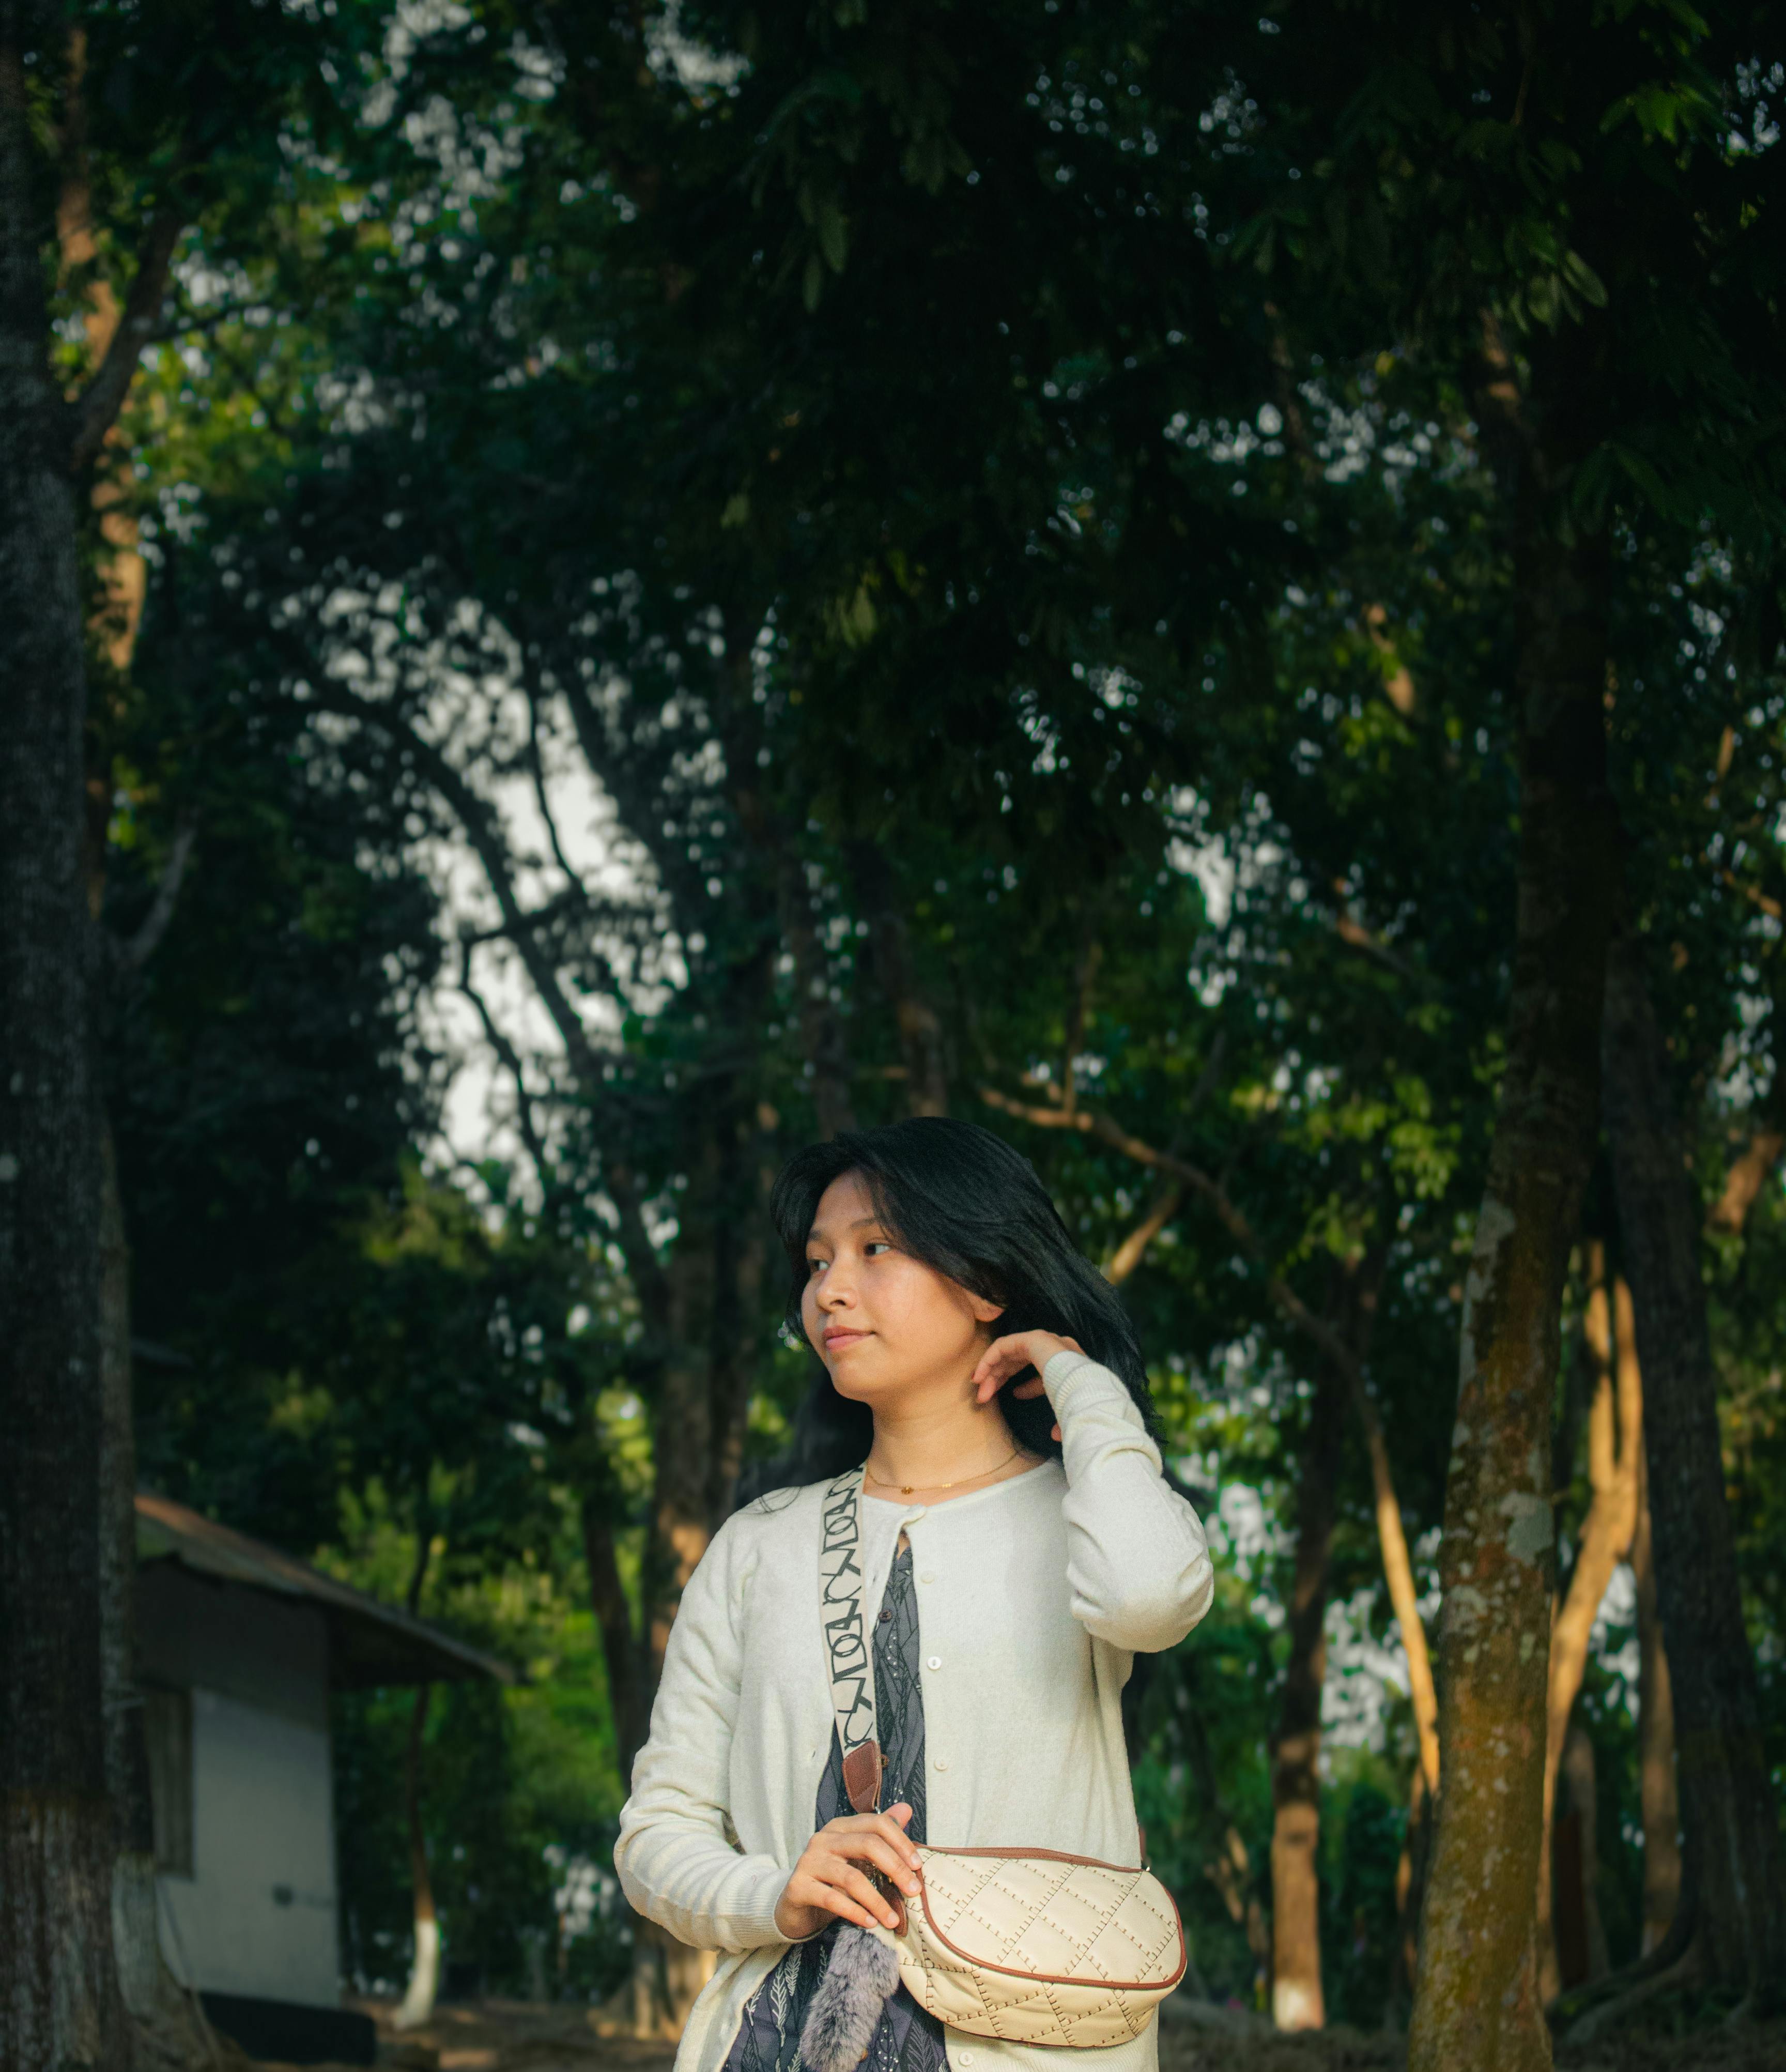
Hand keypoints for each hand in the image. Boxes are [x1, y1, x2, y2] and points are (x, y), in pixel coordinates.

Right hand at [774, 1804, 922, 1940]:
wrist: (795, 1906)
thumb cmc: (832, 1880)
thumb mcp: (856, 1857)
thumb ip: (880, 1834)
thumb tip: (907, 1809)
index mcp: (840, 1827)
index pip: (876, 1823)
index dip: (901, 1842)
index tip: (918, 1866)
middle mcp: (823, 1838)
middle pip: (867, 1844)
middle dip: (895, 1868)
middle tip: (913, 1892)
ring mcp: (809, 1861)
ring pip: (851, 1877)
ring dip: (877, 1901)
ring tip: (893, 1920)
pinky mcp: (798, 1887)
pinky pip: (832, 1899)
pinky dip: (855, 1912)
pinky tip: (870, 1923)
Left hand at [970, 1330, 1082, 1442]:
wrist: (1088, 1391)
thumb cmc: (1083, 1405)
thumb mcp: (1069, 1414)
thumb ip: (1060, 1420)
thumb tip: (1055, 1435)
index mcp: (1069, 1364)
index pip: (1042, 1370)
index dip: (1026, 1386)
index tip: (1013, 1397)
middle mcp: (1058, 1348)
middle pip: (1020, 1361)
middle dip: (1001, 1379)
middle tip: (986, 1397)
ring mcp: (1046, 1340)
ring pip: (1009, 1353)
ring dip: (992, 1371)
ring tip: (979, 1389)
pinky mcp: (1031, 1339)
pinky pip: (1003, 1345)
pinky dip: (988, 1360)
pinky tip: (979, 1377)